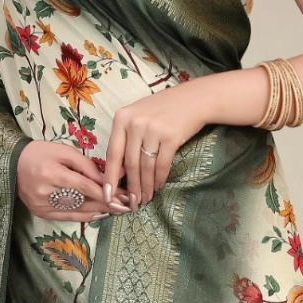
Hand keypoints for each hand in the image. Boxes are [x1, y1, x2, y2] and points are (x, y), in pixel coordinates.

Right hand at [16, 140, 132, 220]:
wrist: (13, 163)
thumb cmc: (41, 152)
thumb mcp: (64, 152)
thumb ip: (86, 166)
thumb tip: (106, 180)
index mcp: (52, 173)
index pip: (85, 187)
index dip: (105, 192)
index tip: (123, 195)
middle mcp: (46, 192)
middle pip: (83, 201)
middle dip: (106, 204)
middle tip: (126, 205)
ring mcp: (42, 205)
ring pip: (77, 211)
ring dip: (99, 211)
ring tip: (117, 210)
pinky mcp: (40, 212)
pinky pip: (67, 216)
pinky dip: (85, 216)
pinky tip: (99, 214)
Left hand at [104, 84, 207, 210]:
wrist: (195, 99)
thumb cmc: (163, 109)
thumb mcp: (138, 116)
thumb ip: (126, 139)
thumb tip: (118, 172)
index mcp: (122, 118)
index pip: (113, 153)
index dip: (110, 177)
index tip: (108, 195)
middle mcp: (135, 123)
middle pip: (130, 163)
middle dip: (131, 187)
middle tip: (132, 203)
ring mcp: (153, 130)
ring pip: (145, 167)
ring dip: (145, 186)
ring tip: (146, 198)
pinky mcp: (171, 137)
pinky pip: (161, 164)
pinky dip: (159, 178)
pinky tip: (158, 186)